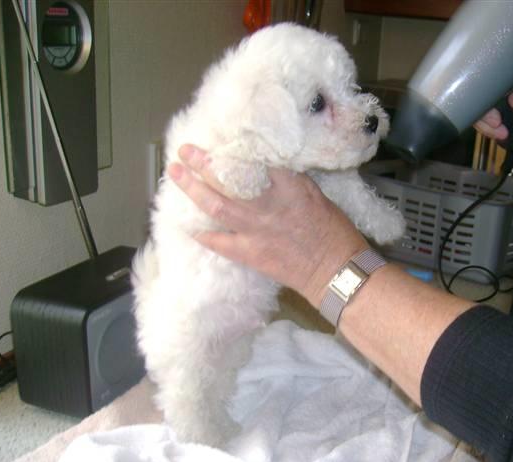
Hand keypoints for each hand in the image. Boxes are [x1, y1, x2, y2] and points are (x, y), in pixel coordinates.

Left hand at [168, 144, 368, 306]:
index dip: (233, 148)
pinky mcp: (251, 254)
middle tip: (185, 151)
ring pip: (216, 206)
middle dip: (202, 163)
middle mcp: (267, 205)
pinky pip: (220, 243)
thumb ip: (291, 182)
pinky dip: (203, 234)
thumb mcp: (317, 195)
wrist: (336, 270)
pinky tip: (188, 225)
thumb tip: (270, 169)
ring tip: (176, 174)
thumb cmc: (334, 232)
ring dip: (193, 189)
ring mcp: (255, 231)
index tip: (218, 139)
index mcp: (289, 187)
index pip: (254, 161)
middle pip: (227, 179)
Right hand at [473, 65, 512, 140]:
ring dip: (486, 127)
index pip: (485, 78)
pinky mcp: (493, 111)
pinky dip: (489, 130)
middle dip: (484, 117)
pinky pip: (483, 121)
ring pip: (477, 112)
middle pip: (476, 98)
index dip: (484, 97)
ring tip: (502, 134)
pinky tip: (501, 134)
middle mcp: (496, 82)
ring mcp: (493, 98)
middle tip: (497, 125)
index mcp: (506, 69)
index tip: (495, 115)